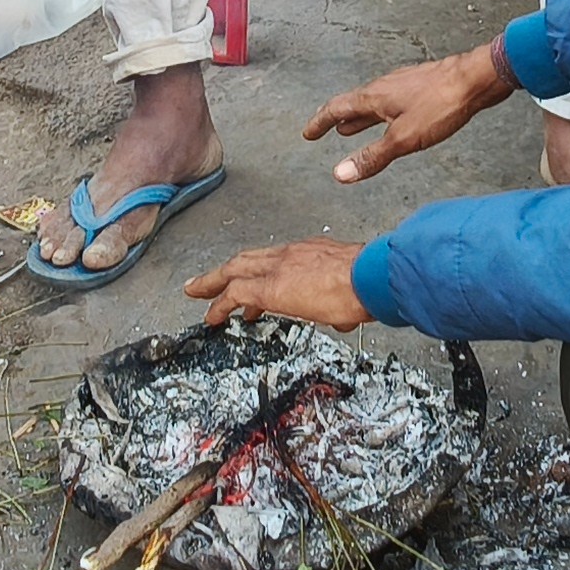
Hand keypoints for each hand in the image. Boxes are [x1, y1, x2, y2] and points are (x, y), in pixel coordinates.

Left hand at [186, 238, 369, 330]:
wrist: (371, 277)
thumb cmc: (371, 282)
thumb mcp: (353, 287)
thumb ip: (341, 300)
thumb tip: (342, 317)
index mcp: (310, 252)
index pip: (274, 259)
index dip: (257, 270)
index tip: (250, 284)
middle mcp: (290, 254)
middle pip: (246, 259)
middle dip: (225, 272)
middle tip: (206, 283)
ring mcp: (278, 268)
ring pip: (234, 270)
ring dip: (214, 282)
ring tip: (198, 294)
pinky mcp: (270, 288)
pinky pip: (235, 294)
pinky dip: (220, 305)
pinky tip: (212, 317)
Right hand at [306, 38, 520, 181]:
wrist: (475, 79)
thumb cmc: (441, 104)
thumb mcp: (403, 139)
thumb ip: (372, 157)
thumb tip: (340, 173)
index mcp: (374, 96)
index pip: (336, 108)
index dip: (319, 122)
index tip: (308, 133)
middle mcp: (385, 86)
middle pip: (352, 103)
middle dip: (336, 119)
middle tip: (324, 129)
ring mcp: (403, 84)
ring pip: (373, 102)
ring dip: (358, 117)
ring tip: (350, 129)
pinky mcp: (422, 86)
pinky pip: (390, 101)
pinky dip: (380, 114)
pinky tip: (392, 119)